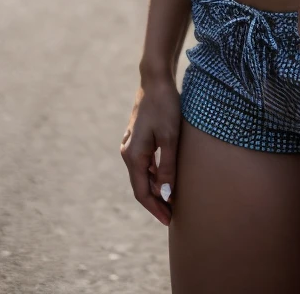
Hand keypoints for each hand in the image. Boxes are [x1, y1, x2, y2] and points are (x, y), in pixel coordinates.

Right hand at [120, 74, 179, 226]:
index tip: (169, 220)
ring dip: (155, 188)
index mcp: (133, 155)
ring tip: (170, 199)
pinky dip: (153, 174)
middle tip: (172, 215)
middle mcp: (127, 152)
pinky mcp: (137, 136)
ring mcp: (130, 143)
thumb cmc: (165, 107)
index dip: (155, 208)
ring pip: (142, 174)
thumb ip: (167, 167)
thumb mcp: (170, 138)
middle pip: (140, 185)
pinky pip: (143, 162)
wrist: (155, 79)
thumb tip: (166, 194)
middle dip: (156, 201)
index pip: (142, 192)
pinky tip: (164, 177)